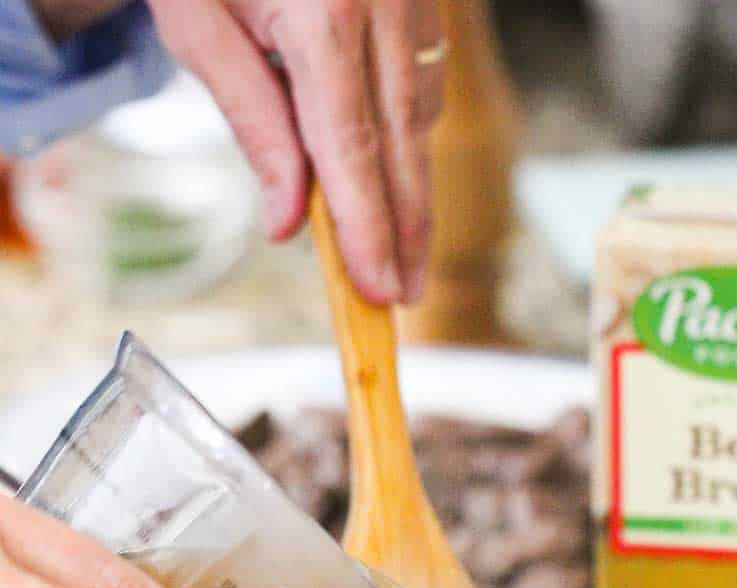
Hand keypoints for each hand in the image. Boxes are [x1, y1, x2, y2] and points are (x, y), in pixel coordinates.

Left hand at [146, 0, 446, 304]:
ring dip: (408, 182)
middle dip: (405, 229)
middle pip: (404, 146)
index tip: (378, 289)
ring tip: (397, 247)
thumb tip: (290, 223)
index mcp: (323, 15)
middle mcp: (383, 4)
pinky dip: (407, 126)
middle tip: (403, 295)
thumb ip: (251, 122)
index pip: (353, 153)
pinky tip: (389, 160)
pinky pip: (423, 75)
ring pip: (420, 113)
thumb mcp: (197, 25)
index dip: (369, 231)